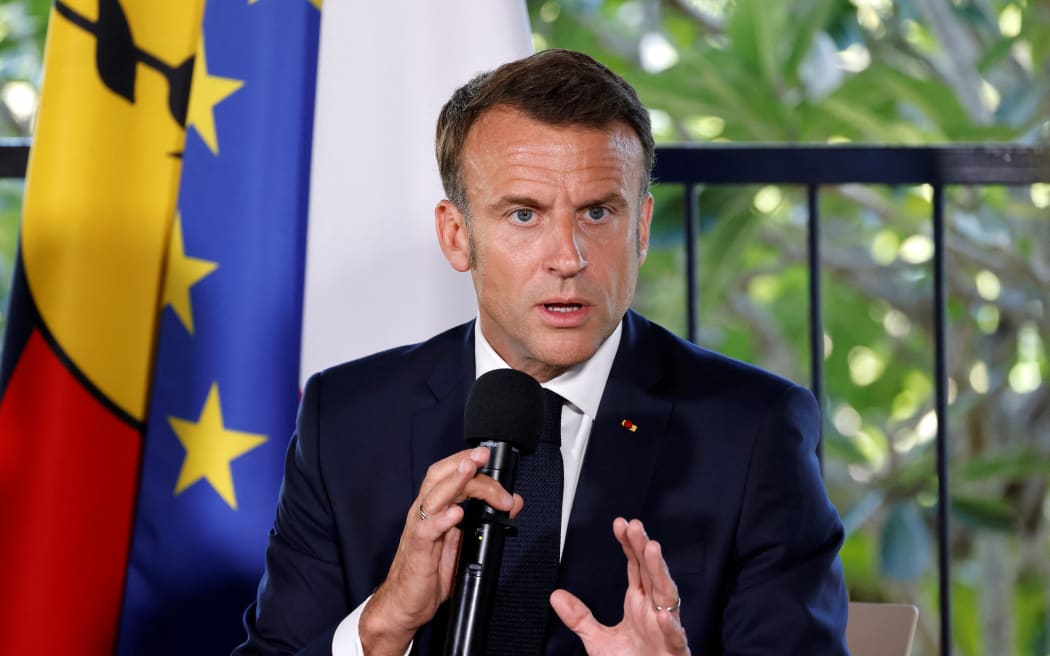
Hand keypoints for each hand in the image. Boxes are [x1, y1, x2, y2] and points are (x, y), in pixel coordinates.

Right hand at [360, 446, 522, 654]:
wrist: (404, 602)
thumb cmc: (430, 571)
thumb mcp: (465, 541)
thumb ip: (487, 520)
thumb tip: (514, 502)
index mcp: (436, 508)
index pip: (450, 475)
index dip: (469, 463)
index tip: (489, 457)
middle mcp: (425, 513)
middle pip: (440, 477)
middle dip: (463, 463)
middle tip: (483, 456)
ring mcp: (419, 530)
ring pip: (433, 497)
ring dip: (454, 481)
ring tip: (470, 470)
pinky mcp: (417, 550)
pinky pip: (427, 531)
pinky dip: (442, 520)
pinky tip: (456, 514)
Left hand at [551, 518, 689, 655]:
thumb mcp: (598, 641)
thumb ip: (580, 618)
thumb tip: (557, 596)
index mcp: (638, 604)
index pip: (635, 567)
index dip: (628, 545)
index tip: (619, 524)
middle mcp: (653, 611)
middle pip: (650, 573)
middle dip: (643, 548)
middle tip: (635, 526)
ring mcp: (665, 629)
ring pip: (666, 596)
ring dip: (660, 572)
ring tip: (652, 550)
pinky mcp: (674, 651)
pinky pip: (674, 636)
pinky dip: (669, 625)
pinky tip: (662, 614)